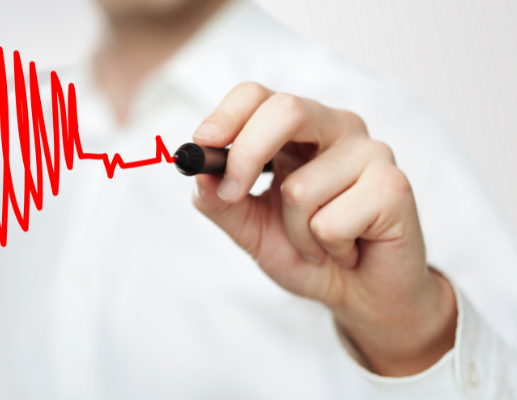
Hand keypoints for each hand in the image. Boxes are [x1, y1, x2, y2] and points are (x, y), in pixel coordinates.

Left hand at [191, 82, 456, 376]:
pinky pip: (331, 222)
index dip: (226, 115)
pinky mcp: (394, 187)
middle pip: (285, 110)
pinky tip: (348, 249)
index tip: (201, 145)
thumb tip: (199, 174)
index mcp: (297, 130)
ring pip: (301, 187)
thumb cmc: (308, 252)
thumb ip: (220, 202)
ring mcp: (370, 153)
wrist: (360, 295)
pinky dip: (327, 247)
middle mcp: (335, 129)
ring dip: (295, 232)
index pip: (258, 95)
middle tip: (233, 195)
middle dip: (246, 155)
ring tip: (319, 242)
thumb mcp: (251, 229)